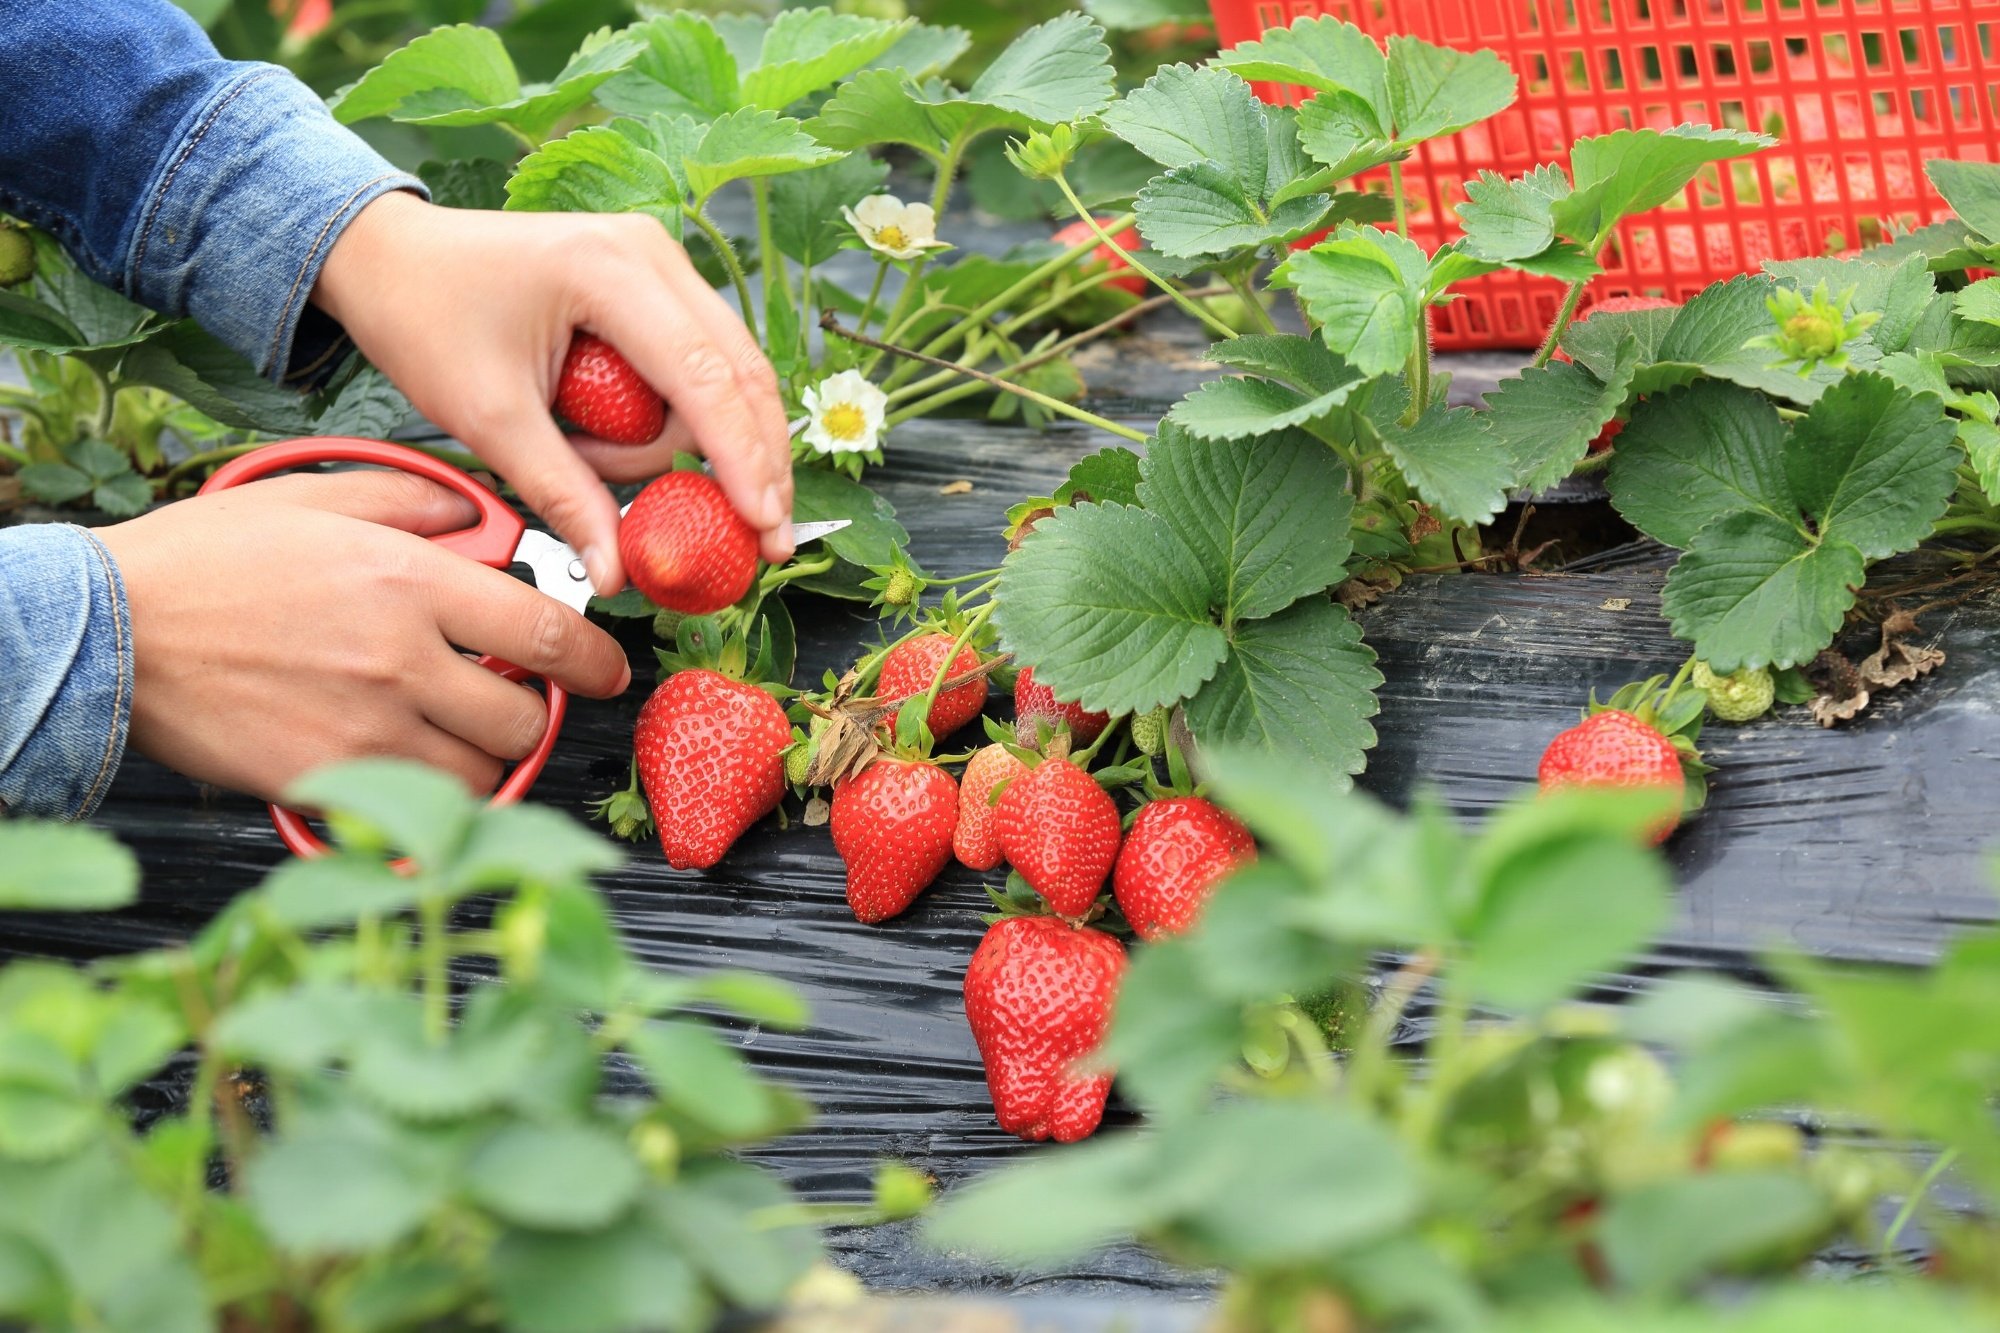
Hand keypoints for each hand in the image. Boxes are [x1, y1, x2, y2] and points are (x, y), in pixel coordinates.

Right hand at [96, 471, 631, 801]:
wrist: (112, 631)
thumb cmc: (206, 563)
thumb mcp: (317, 496)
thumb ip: (412, 499)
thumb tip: (477, 512)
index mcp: (409, 583)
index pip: (545, 634)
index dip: (595, 661)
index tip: (607, 670)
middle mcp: (400, 660)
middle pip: (525, 718)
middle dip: (534, 715)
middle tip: (511, 700)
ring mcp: (365, 728)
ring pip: (480, 774)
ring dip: (484, 759)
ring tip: (452, 733)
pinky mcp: (326, 780)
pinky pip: (415, 807)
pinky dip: (426, 795)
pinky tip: (405, 764)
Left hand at [309, 191, 795, 591]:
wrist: (388, 256)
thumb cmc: (423, 318)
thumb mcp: (489, 419)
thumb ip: (562, 494)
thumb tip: (615, 572)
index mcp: (609, 271)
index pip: (705, 378)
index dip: (743, 460)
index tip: (764, 526)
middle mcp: (653, 254)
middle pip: (742, 373)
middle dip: (753, 460)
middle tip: (761, 537)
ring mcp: (660, 262)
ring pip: (730, 371)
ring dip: (698, 441)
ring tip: (600, 464)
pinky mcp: (655, 282)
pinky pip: (701, 362)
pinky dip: (688, 418)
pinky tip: (641, 449)